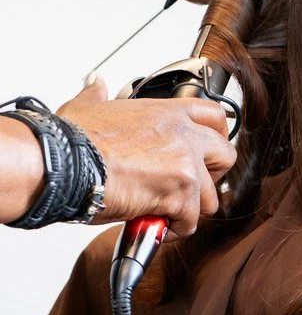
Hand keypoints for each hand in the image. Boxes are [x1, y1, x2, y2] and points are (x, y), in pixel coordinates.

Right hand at [57, 77, 236, 234]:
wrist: (63, 165)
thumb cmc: (72, 141)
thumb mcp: (87, 107)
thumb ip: (98, 96)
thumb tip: (95, 86)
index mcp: (167, 112)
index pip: (214, 116)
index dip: (216, 136)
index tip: (207, 153)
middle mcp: (183, 134)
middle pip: (225, 156)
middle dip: (210, 176)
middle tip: (187, 187)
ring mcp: (185, 163)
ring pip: (211, 196)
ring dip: (190, 208)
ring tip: (165, 211)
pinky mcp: (179, 193)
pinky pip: (190, 220)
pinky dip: (173, 228)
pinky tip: (154, 223)